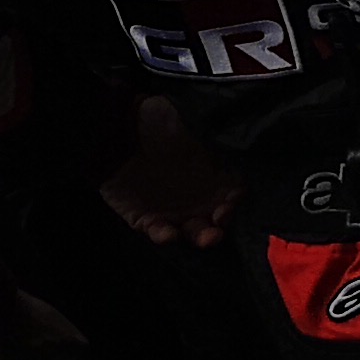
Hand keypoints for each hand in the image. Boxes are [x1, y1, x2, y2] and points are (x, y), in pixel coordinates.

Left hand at [102, 97, 241, 248]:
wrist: (119, 126)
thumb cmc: (160, 121)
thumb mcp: (194, 125)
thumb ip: (217, 141)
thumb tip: (239, 147)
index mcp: (216, 179)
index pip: (235, 197)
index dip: (237, 203)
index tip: (233, 203)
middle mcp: (198, 201)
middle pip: (216, 223)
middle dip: (221, 229)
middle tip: (220, 226)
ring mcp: (173, 212)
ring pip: (191, 232)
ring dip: (199, 237)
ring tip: (205, 238)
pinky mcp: (145, 218)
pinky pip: (157, 231)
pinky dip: (164, 235)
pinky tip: (168, 234)